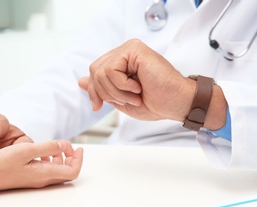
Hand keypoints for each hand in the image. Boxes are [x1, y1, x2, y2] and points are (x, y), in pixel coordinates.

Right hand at [0, 140, 83, 188]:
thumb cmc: (1, 163)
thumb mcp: (26, 150)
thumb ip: (48, 147)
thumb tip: (67, 146)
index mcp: (45, 173)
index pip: (72, 172)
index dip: (79, 160)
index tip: (78, 147)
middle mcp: (42, 180)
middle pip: (67, 173)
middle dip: (72, 159)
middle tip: (70, 147)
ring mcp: (35, 180)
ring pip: (57, 172)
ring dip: (61, 159)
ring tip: (56, 148)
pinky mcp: (28, 177)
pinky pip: (46, 171)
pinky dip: (50, 161)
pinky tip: (41, 153)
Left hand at [79, 39, 194, 121]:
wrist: (175, 103)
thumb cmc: (155, 102)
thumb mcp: (119, 99)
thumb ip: (101, 88)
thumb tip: (80, 80)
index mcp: (120, 63)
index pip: (94, 73)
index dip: (93, 92)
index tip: (98, 107)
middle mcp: (124, 53)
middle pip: (94, 71)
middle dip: (105, 93)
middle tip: (127, 100)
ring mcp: (129, 49)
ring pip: (101, 71)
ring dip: (117, 92)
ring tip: (135, 95)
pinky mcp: (134, 49)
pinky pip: (111, 69)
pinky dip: (122, 85)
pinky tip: (137, 87)